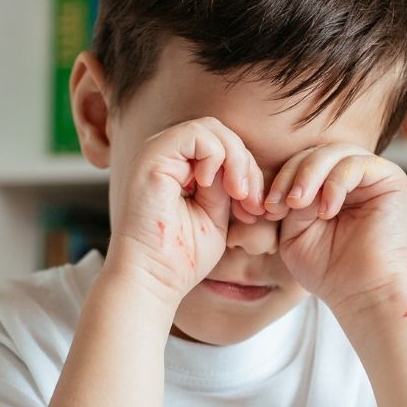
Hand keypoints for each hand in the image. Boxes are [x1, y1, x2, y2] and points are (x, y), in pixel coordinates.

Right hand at [102, 117, 266, 312]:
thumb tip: (241, 165)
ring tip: (238, 195)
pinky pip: (196, 134)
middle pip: (220, 133)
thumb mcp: (216, 214)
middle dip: (246, 165)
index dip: (246, 171)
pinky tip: (211, 188)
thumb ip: (226, 185)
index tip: (254, 209)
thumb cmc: (181, 256)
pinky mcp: (152, 157)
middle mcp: (166, 156)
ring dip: (236, 160)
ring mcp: (157, 153)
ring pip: (211, 129)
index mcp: (179, 168)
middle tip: (251, 203)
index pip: (223, 146)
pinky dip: (215, 157)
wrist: (153, 277)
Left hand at [261, 144, 406, 313]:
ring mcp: (374, 177)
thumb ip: (290, 201)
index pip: (301, 165)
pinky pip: (356, 164)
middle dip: (290, 176)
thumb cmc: (327, 270)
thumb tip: (287, 177)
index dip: (280, 181)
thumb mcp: (294, 230)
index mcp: (331, 188)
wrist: (361, 294)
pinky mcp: (391, 180)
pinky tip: (325, 211)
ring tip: (297, 204)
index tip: (265, 209)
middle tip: (278, 205)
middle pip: (315, 154)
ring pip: (334, 153)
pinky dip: (334, 184)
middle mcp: (354, 178)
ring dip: (308, 176)